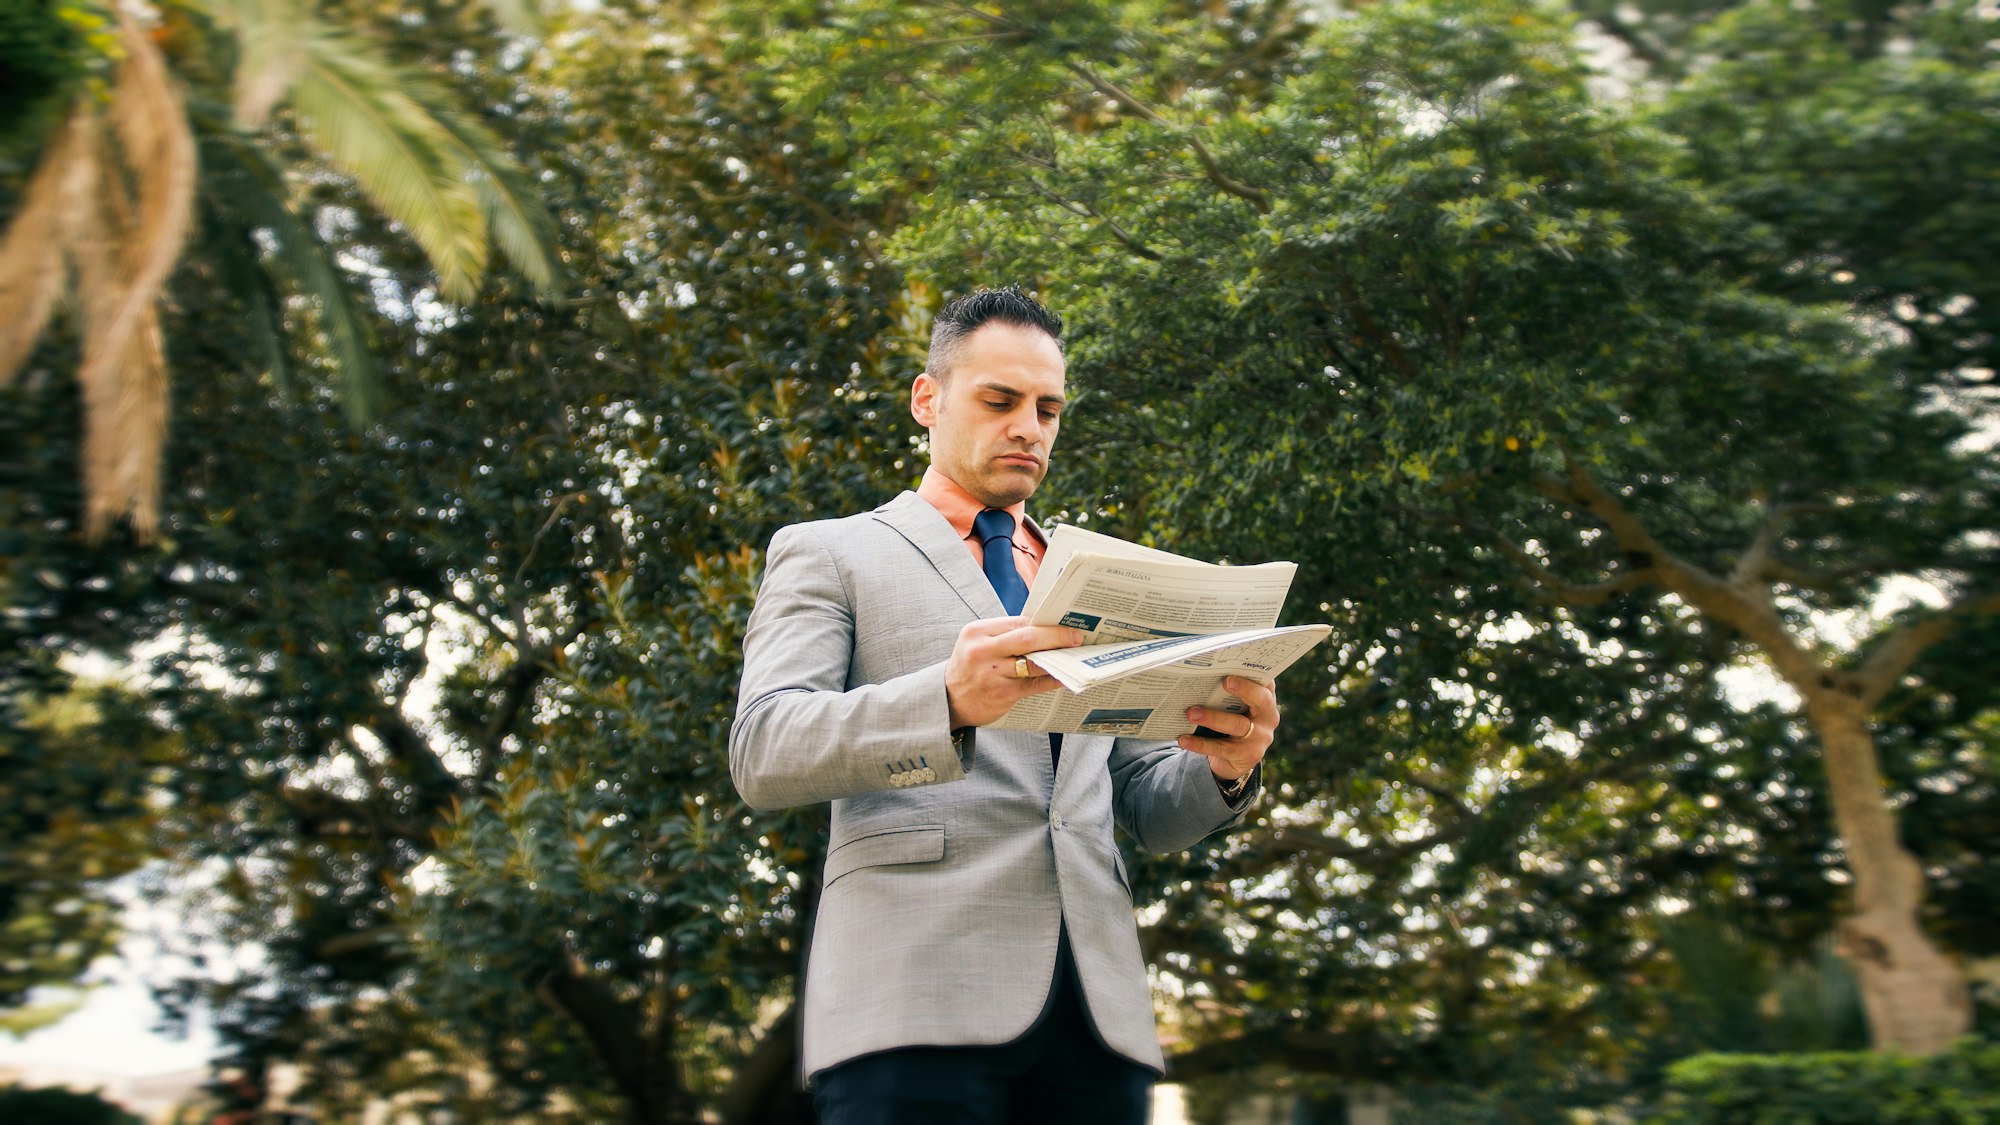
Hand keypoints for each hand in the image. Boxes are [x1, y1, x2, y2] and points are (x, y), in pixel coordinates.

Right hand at [944, 616, 1085, 728]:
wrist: (948, 699)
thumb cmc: (971, 668)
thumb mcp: (978, 644)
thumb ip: (1005, 635)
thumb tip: (1044, 629)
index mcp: (977, 631)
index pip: (1019, 622)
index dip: (1044, 622)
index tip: (1064, 622)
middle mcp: (983, 650)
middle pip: (1028, 638)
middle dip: (1056, 636)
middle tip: (1076, 637)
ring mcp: (992, 673)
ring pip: (1033, 663)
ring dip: (1056, 659)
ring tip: (1072, 656)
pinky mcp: (1001, 693)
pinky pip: (1034, 685)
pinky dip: (1051, 680)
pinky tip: (1063, 677)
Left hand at [1178, 676, 1278, 781]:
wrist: (1234, 759)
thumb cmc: (1230, 719)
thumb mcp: (1233, 704)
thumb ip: (1225, 690)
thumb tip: (1200, 671)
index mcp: (1266, 697)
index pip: (1266, 680)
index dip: (1256, 672)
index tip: (1243, 662)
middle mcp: (1268, 716)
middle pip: (1260, 700)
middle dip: (1244, 689)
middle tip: (1225, 681)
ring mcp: (1260, 738)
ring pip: (1238, 725)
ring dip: (1213, 717)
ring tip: (1190, 713)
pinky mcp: (1248, 756)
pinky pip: (1222, 748)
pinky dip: (1200, 744)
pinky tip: (1183, 739)